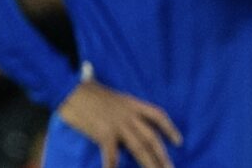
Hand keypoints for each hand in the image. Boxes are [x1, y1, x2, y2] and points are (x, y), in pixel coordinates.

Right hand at [58, 80, 181, 167]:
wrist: (72, 90)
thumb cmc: (90, 93)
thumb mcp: (114, 97)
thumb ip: (124, 109)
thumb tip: (131, 121)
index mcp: (133, 104)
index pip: (158, 116)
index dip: (170, 129)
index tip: (179, 141)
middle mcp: (130, 115)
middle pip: (151, 138)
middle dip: (161, 155)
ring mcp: (118, 125)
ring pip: (139, 147)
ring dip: (148, 162)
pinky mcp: (103, 133)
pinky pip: (112, 153)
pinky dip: (113, 164)